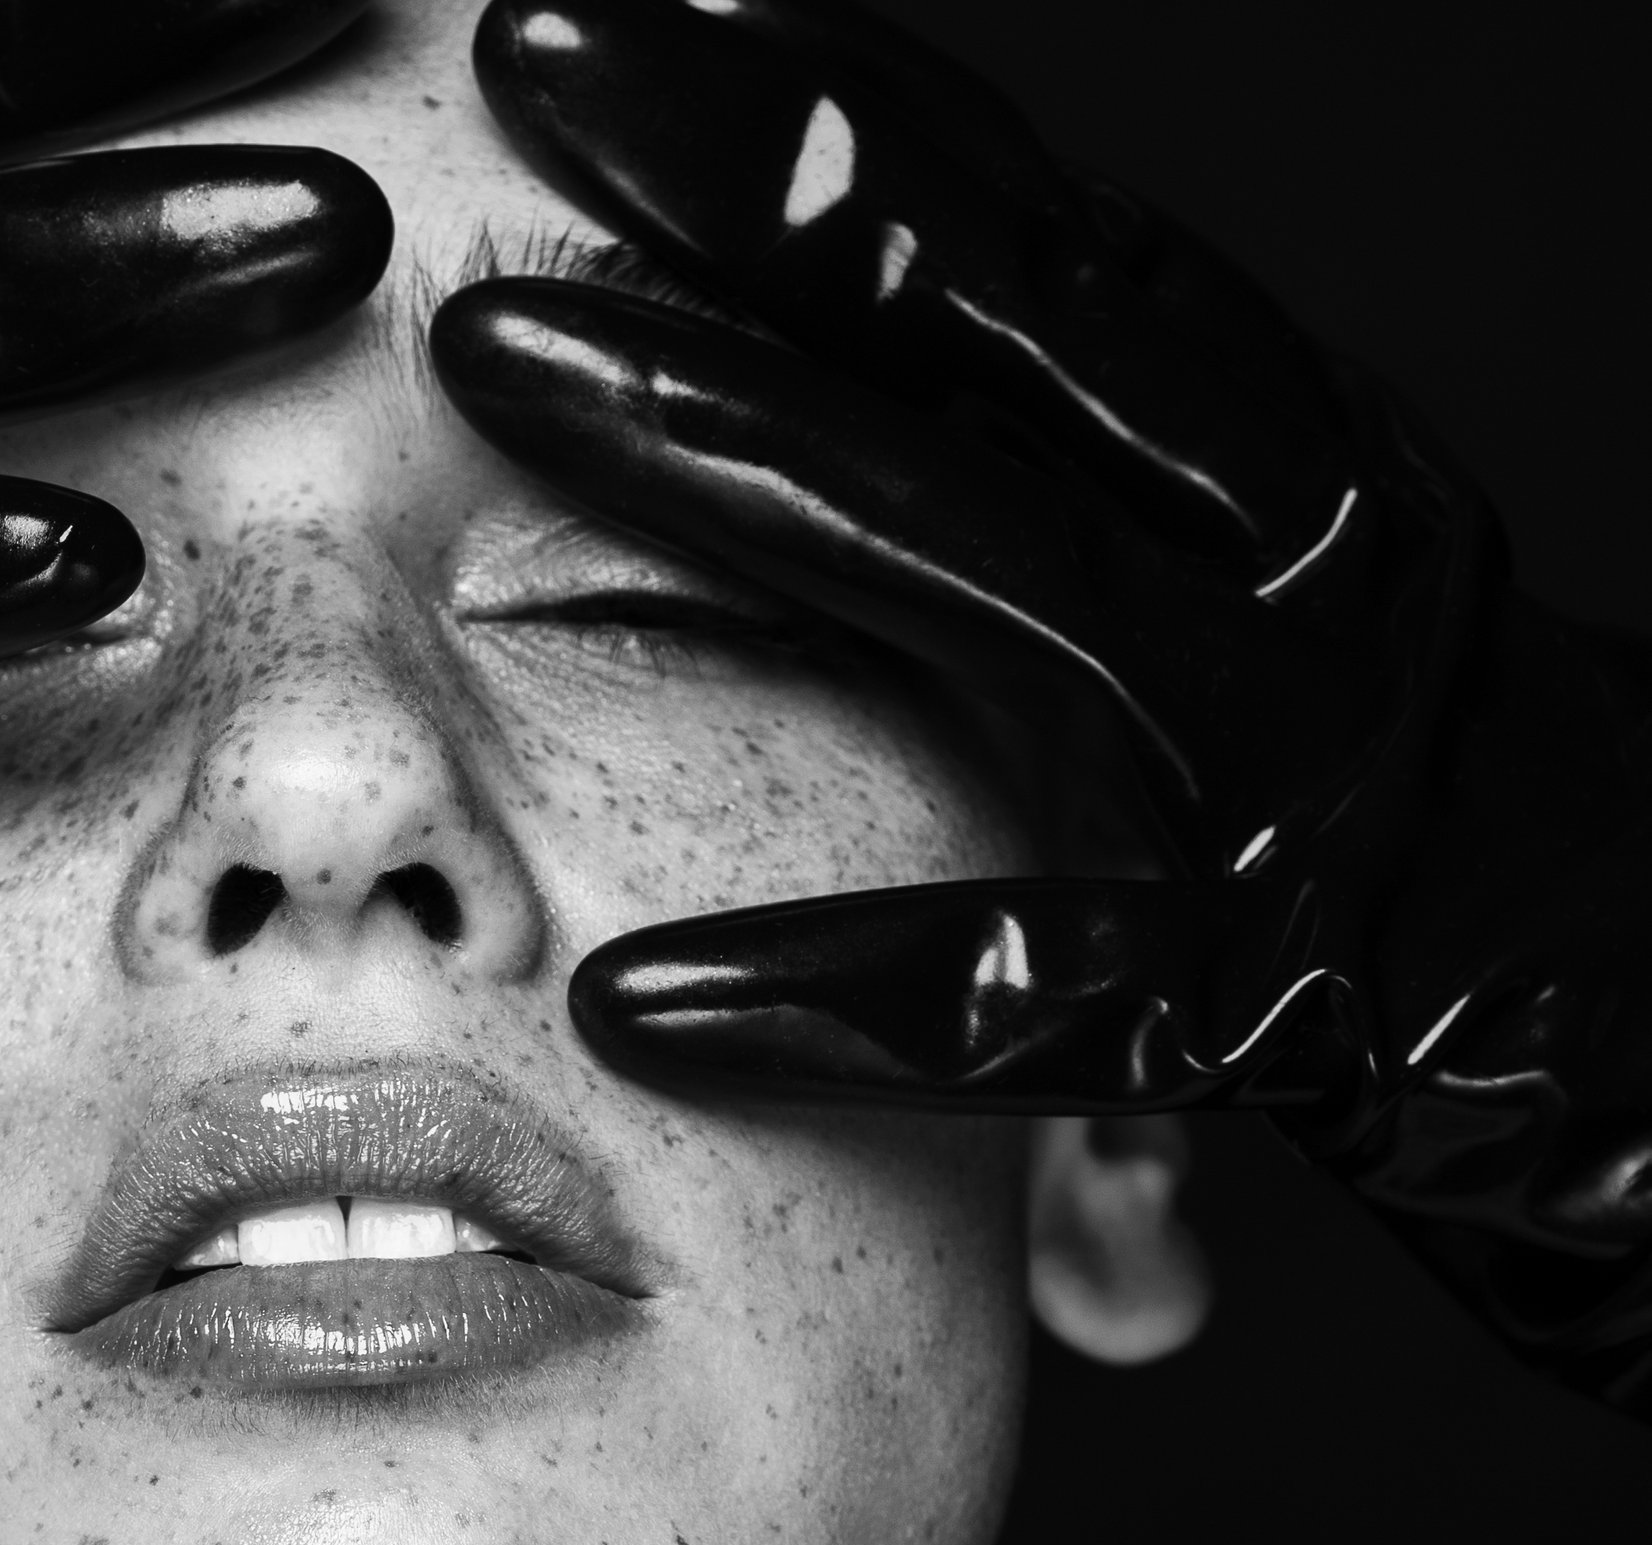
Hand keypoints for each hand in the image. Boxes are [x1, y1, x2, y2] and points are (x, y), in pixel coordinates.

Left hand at [431, 0, 1650, 1413]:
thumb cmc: (1487, 890)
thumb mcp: (1308, 659)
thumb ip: (1132, 547)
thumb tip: (912, 434)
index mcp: (1297, 495)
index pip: (1054, 259)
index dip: (858, 110)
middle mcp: (1301, 584)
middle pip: (1012, 337)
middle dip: (764, 190)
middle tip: (533, 58)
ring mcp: (1299, 782)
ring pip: (999, 583)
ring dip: (746, 464)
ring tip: (501, 375)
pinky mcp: (1303, 1005)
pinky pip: (1048, 996)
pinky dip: (845, 998)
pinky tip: (641, 1006)